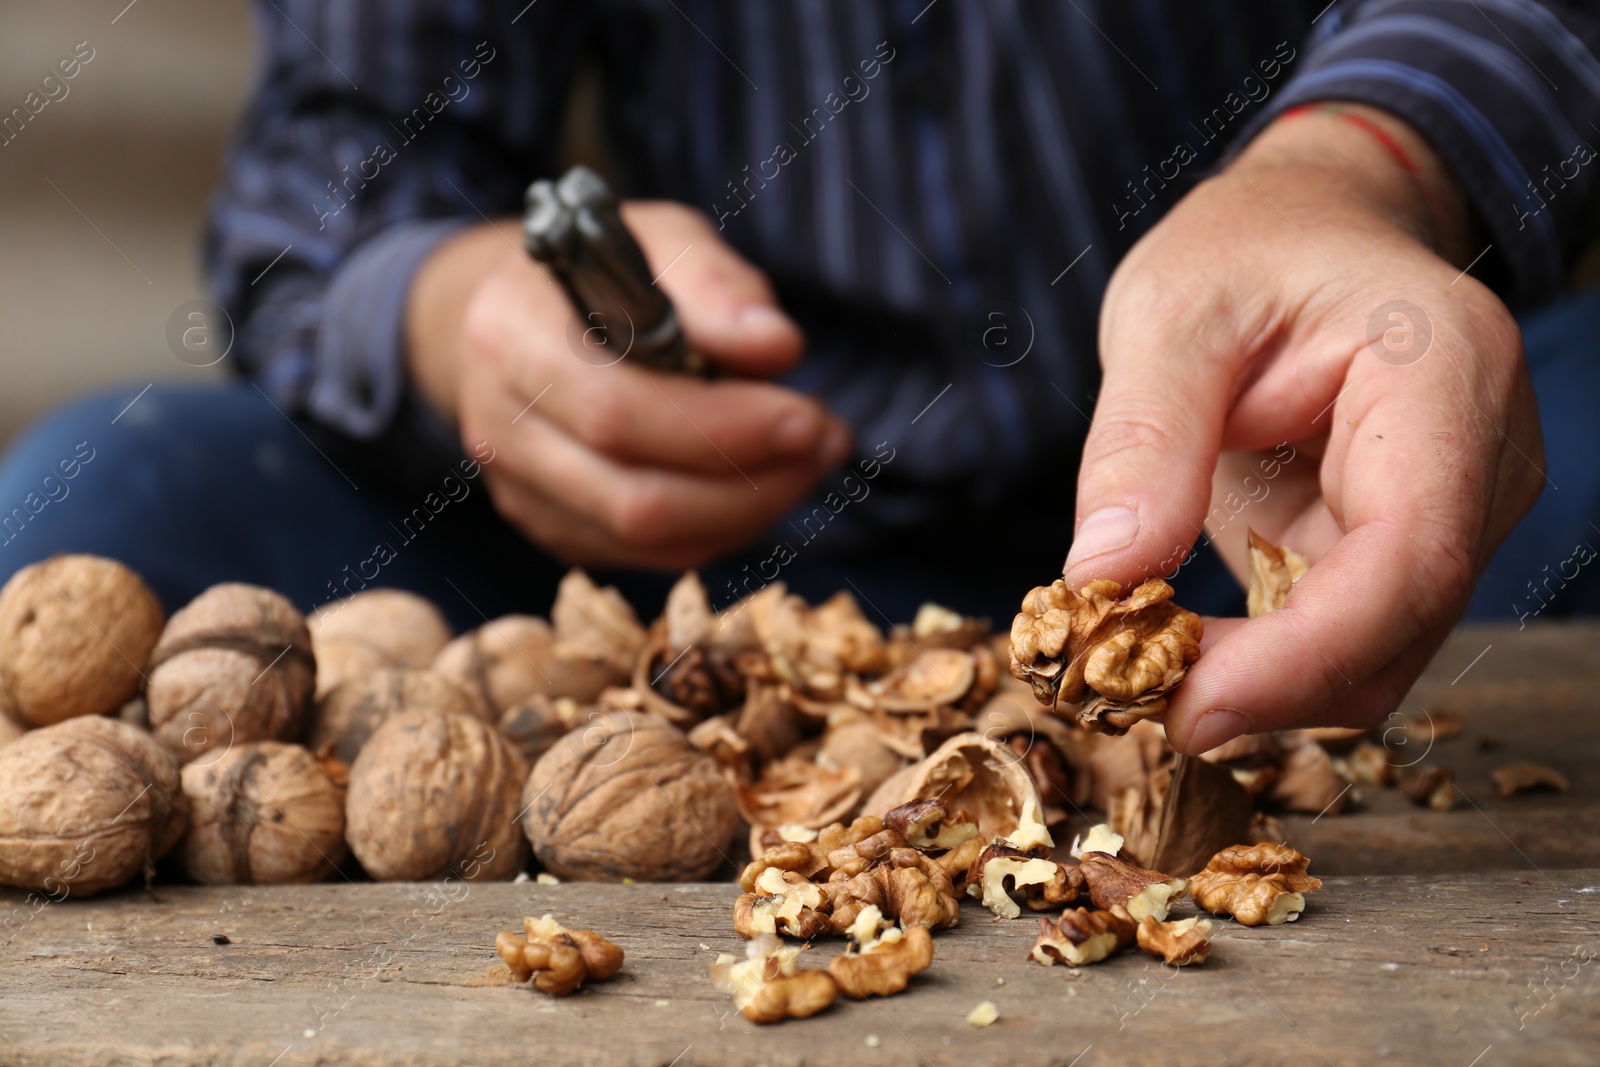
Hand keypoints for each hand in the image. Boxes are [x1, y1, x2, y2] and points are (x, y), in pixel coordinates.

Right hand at [407, 201, 850, 568]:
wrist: (518, 313)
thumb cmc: (600, 270)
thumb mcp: (659, 239)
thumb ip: (716, 286)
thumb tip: (777, 347)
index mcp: (513, 337)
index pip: (619, 412)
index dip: (725, 429)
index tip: (809, 416)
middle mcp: (500, 426)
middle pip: (635, 501)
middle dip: (751, 485)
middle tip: (826, 442)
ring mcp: (520, 489)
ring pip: (648, 541)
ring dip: (750, 512)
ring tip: (809, 460)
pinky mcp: (551, 527)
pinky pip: (649, 555)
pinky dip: (722, 528)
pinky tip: (764, 483)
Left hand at [1066, 105, 1544, 753]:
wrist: (1305, 230)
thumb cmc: (1246, 250)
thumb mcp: (1169, 315)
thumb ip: (1144, 441)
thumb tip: (1101, 579)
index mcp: (1444, 376)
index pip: (1408, 559)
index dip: (1303, 656)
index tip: (1188, 704)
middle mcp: (1480, 459)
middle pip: (1399, 629)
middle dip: (1268, 686)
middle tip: (1129, 693)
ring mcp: (1455, 511)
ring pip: (1376, 654)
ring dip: (1262, 685)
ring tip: (1140, 665)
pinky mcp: (1403, 546)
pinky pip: (1345, 637)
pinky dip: (1265, 660)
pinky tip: (1181, 644)